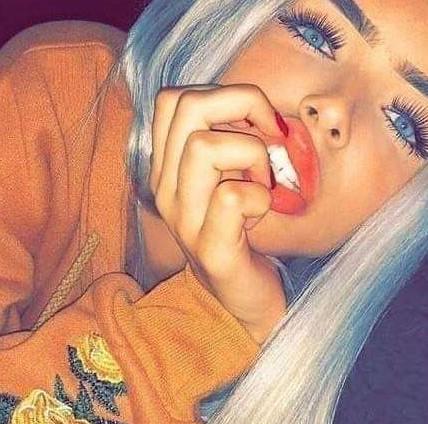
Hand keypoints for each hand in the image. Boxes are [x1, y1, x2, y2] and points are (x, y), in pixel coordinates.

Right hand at [149, 84, 286, 343]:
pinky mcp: (209, 248)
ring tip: (263, 182)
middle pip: (187, 108)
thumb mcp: (227, 177)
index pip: (171, 100)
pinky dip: (260, 196)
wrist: (240, 295)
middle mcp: (166, 188)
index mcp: (168, 167)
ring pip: (204, 148)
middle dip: (243, 105)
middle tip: (271, 136)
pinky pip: (231, 197)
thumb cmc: (239, 228)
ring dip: (252, 155)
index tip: (259, 119)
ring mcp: (183, 219)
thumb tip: (257, 110)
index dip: (224, 94)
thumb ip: (228, 141)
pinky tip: (262, 210)